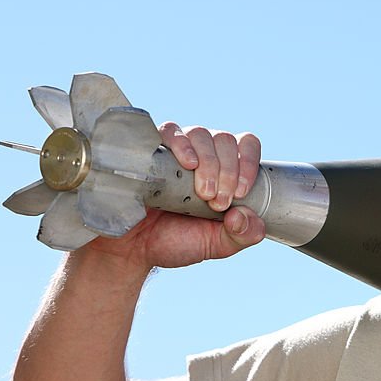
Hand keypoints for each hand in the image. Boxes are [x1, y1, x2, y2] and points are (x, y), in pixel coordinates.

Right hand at [84, 124, 265, 269]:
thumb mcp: (216, 244)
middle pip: (226, 140)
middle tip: (217, 202)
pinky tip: (187, 164)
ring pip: (201, 133)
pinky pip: (169, 130)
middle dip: (229, 171)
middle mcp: (203, 153)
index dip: (249, 164)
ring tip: (202, 192)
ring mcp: (176, 149)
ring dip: (209, 162)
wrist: (130, 249)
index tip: (241, 193)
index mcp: (224, 169)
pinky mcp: (150, 149)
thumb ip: (242, 235)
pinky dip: (182, 144)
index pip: (247, 145)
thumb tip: (247, 216)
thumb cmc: (175, 241)